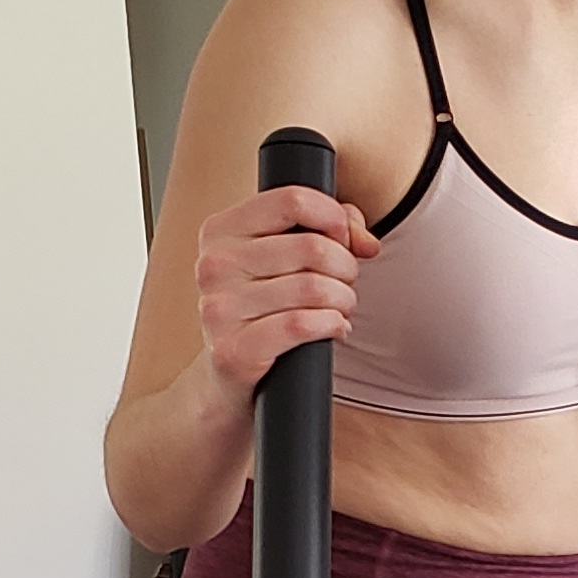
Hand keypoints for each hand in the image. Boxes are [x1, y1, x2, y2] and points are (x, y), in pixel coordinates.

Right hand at [190, 173, 376, 399]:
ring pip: (313, 288)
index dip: (333, 218)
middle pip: (312, 247)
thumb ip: (328, 229)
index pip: (291, 200)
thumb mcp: (285, 259)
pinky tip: (335, 329)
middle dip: (345, 267)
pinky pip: (300, 326)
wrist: (228, 377)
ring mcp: (219, 310)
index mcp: (220, 231)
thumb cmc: (263, 311)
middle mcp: (213, 266)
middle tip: (345, 284)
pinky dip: (331, 325)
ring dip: (343, 301)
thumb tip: (364, 240)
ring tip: (341, 309)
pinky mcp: (233, 351)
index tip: (344, 240)